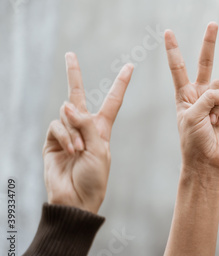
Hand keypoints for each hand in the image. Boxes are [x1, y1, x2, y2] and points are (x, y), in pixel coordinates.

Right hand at [43, 52, 133, 213]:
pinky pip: (57, 126)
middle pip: (78, 95)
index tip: (130, 66)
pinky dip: (65, 137)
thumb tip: (67, 104)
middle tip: (70, 54)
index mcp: (102, 129)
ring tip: (79, 150)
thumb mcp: (100, 149)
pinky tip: (71, 150)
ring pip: (67, 114)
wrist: (77, 200)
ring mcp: (66, 133)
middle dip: (74, 74)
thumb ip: (87, 125)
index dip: (120, 83)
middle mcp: (83, 127)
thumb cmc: (95, 178)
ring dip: (74, 130)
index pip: (112, 101)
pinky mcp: (51, 142)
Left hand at [165, 22, 218, 185]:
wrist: (208, 162)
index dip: (174, 50)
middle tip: (213, 23)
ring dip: (216, 103)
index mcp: (185, 95)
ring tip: (211, 121)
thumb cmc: (193, 141)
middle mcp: (201, 94)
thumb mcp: (191, 116)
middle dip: (209, 43)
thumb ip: (207, 97)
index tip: (168, 32)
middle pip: (205, 63)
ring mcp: (217, 101)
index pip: (178, 68)